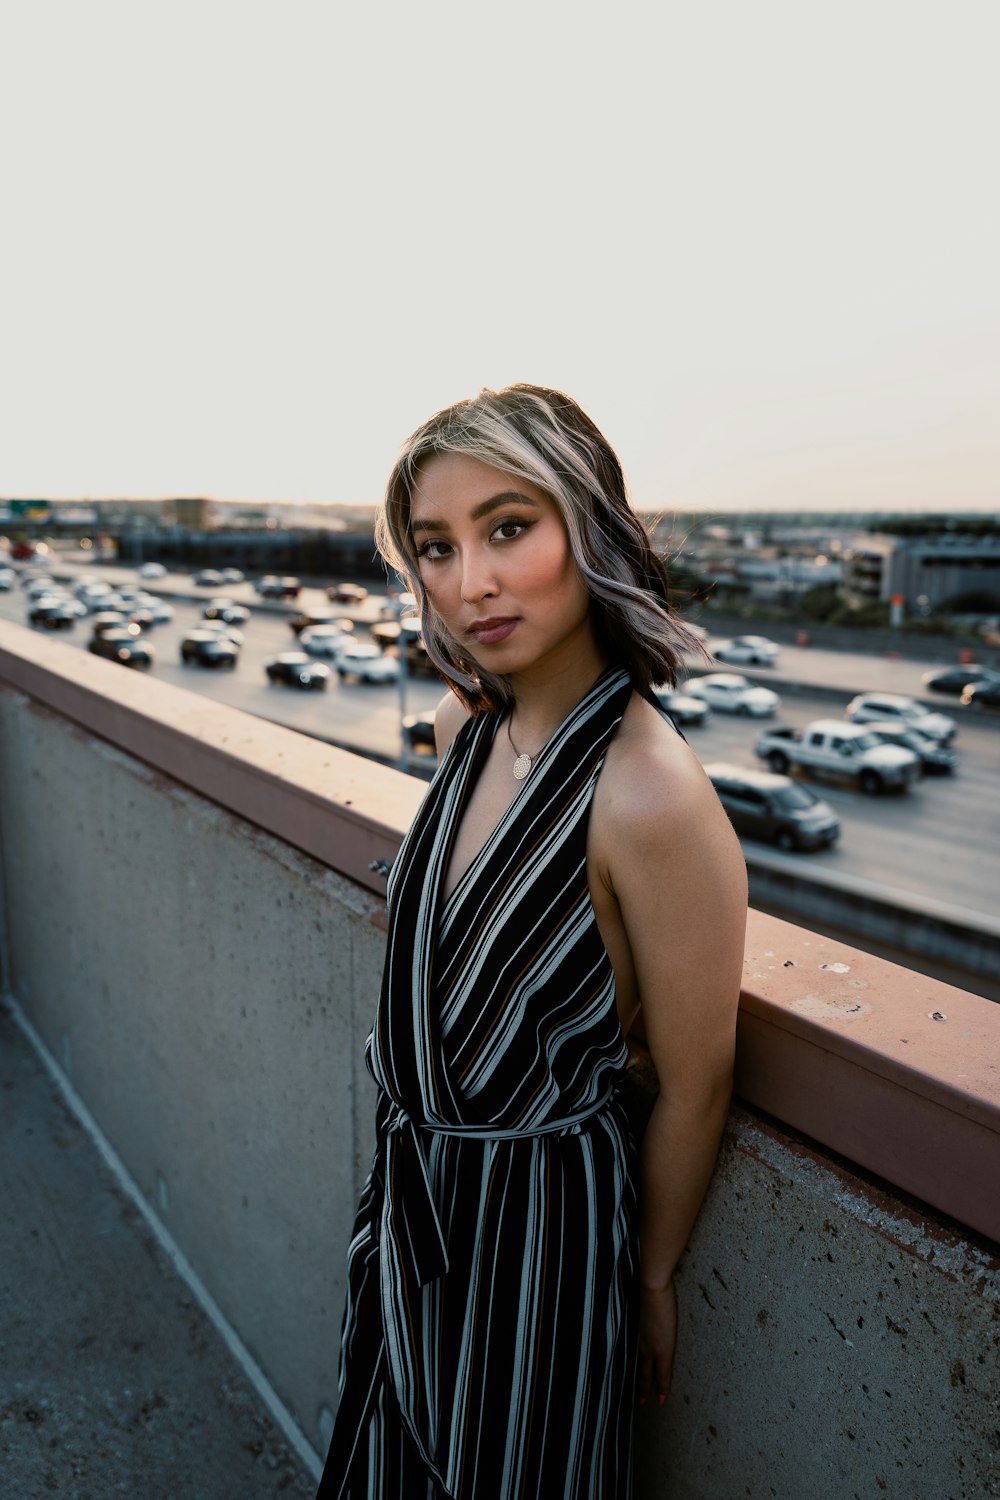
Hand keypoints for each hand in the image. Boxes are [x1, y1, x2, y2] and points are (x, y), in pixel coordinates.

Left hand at [637, 1279, 676, 1406]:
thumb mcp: (634, 1295)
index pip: (630, 1350)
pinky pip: (663, 1373)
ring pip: (646, 1373)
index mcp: (631, 1328)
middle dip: (634, 1381)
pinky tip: (661, 1399)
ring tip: (643, 1402)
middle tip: (632, 1396)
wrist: (651, 1285)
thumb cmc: (643, 1283)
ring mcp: (650, 1346)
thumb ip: (633, 1301)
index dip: (629, 1364)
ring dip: (645, 1388)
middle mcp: (637, 1340)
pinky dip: (663, 1386)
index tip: (624, 1374)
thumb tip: (631, 1298)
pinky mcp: (663, 1348)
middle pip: (635, 1366)